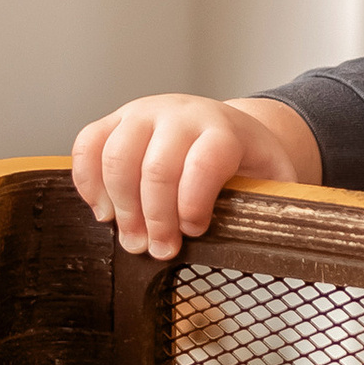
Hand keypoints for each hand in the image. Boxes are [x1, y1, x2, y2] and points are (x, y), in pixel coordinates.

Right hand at [72, 92, 320, 257]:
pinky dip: (88, 182)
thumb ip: (272, 205)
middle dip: (154, 217)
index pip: (205, 160)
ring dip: (119, 206)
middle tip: (158, 250)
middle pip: (155, 166)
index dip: (194, 202)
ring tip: (131, 239)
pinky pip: (87, 145)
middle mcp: (181, 115)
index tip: (193, 232)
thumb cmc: (248, 164)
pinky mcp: (116, 120)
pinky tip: (103, 210)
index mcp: (223, 129)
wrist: (229, 127)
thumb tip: (276, 241)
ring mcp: (143, 113)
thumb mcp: (273, 180)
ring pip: (115, 156)